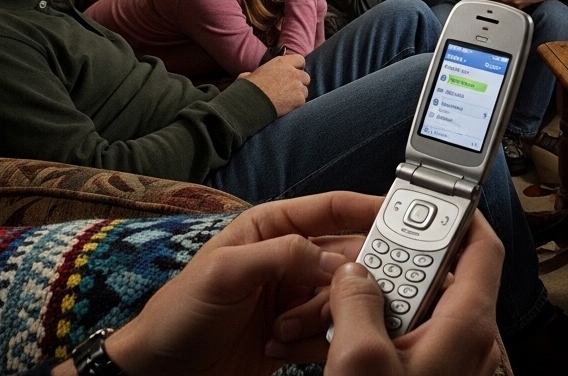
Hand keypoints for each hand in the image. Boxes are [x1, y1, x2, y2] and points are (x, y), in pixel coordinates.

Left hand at [99, 192, 369, 375]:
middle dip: (351, 278)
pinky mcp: (298, 331)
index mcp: (272, 228)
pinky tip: (285, 345)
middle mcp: (289, 259)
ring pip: (343, 297)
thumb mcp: (224, 273)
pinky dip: (320, 340)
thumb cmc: (178, 314)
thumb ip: (281, 254)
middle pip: (347, 257)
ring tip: (285, 329)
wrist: (162, 372)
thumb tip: (335, 258)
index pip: (331, 209)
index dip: (370, 208)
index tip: (405, 217)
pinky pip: (332, 330)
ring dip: (325, 316)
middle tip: (353, 295)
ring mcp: (296, 296)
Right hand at [240, 53, 309, 115]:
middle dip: (299, 83)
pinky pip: (302, 101)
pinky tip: (286, 106)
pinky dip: (296, 104)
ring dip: (298, 94)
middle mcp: (292, 72)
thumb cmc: (248, 88)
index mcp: (282, 62)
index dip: (297, 67)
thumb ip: (256, 72)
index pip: (300, 60)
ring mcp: (297, 85)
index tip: (293, 73)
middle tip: (289, 89)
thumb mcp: (249, 74)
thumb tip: (248, 75)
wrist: (251, 103)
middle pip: (305, 76)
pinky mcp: (299, 99)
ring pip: (305, 90)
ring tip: (285, 99)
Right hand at [322, 211, 502, 375]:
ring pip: (424, 306)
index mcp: (467, 326)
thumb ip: (355, 305)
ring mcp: (454, 359)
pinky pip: (415, 334)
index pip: (483, 248)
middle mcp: (469, 340)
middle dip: (402, 259)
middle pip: (445, 275)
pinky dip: (386, 325)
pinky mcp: (435, 373)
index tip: (433, 199)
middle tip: (363, 258)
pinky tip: (352, 335)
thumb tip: (352, 273)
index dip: (462, 215)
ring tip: (346, 305)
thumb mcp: (359, 360)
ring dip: (386, 297)